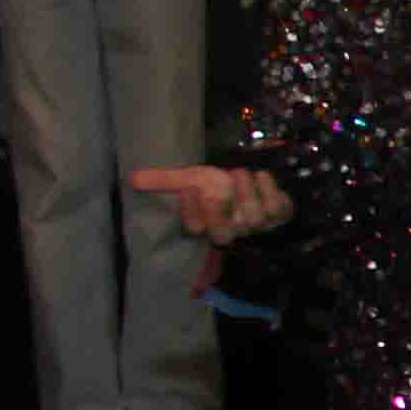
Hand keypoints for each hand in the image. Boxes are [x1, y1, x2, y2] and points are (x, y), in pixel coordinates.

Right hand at [133, 163, 296, 240]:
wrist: (249, 183)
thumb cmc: (215, 185)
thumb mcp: (188, 179)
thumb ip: (163, 181)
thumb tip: (131, 178)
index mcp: (207, 223)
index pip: (195, 228)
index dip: (191, 212)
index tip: (188, 189)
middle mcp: (231, 228)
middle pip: (224, 235)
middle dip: (219, 212)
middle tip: (219, 186)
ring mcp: (256, 223)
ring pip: (253, 220)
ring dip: (247, 194)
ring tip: (241, 173)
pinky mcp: (277, 214)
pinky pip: (279, 211)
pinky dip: (272, 192)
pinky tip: (262, 176)